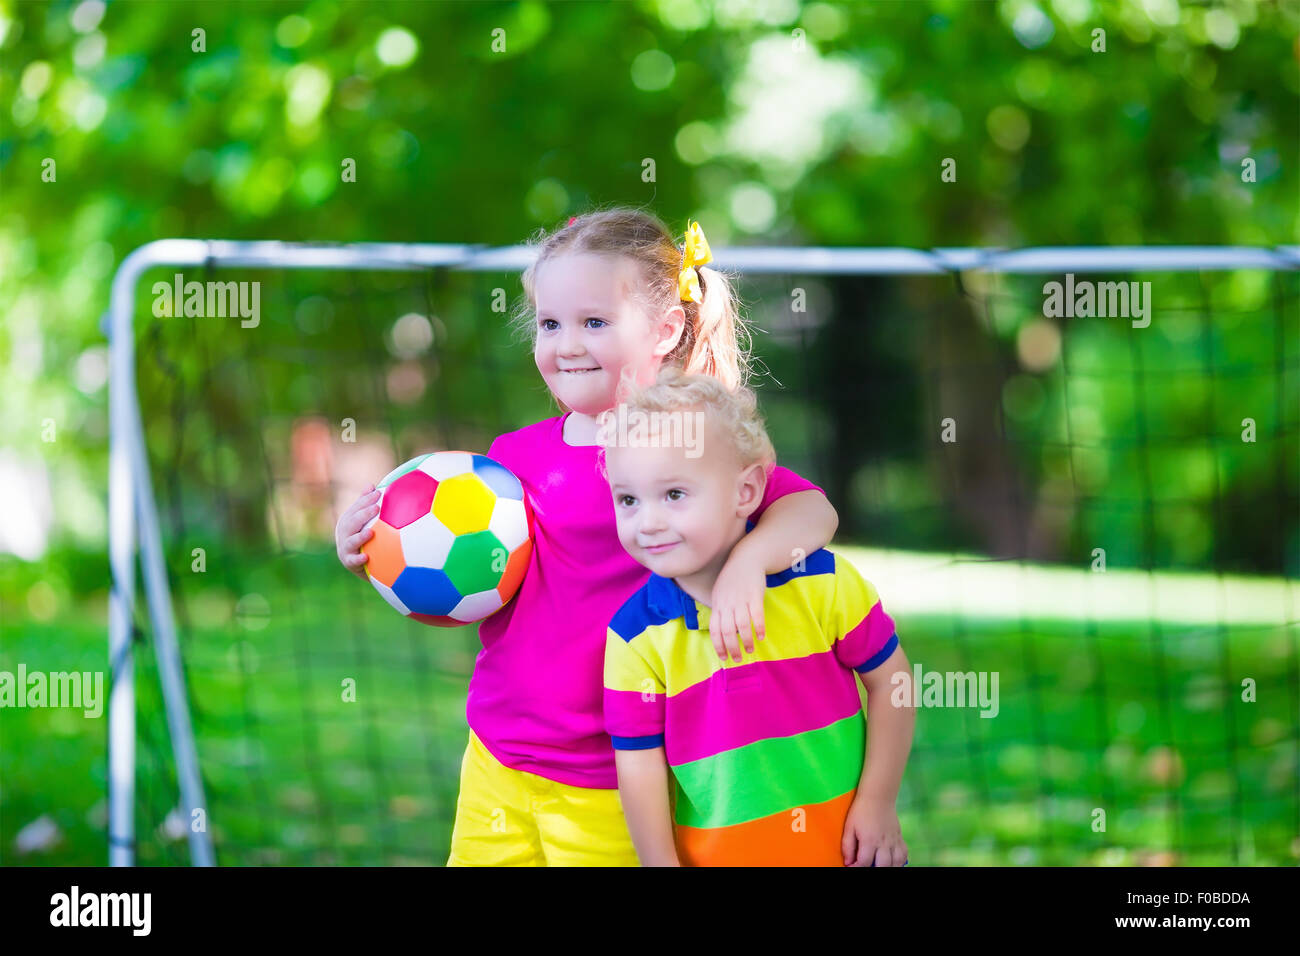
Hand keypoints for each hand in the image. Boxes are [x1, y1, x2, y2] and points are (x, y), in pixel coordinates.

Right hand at [335, 485, 380, 579]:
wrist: (357, 562)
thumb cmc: (362, 536)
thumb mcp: (363, 521)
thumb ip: (365, 505)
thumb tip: (371, 486)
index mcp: (348, 520)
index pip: (356, 507)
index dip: (366, 500)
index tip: (379, 493)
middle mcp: (344, 532)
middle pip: (353, 522)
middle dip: (364, 514)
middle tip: (377, 508)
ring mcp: (345, 547)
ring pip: (351, 541)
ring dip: (360, 537)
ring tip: (371, 532)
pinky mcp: (349, 561)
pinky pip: (353, 560)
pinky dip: (359, 559)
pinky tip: (367, 557)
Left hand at [708, 545, 766, 662]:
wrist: (746, 558)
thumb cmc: (733, 578)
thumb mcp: (720, 593)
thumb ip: (720, 610)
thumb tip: (721, 631)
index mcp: (717, 604)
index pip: (714, 629)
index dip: (718, 645)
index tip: (724, 658)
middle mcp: (727, 603)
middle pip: (726, 630)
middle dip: (732, 648)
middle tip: (738, 659)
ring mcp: (741, 599)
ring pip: (741, 625)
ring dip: (746, 640)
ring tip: (751, 650)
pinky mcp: (755, 595)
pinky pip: (756, 614)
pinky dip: (758, 627)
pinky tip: (761, 636)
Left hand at [841, 796, 907, 866]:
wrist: (878, 796)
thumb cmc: (861, 810)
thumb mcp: (849, 827)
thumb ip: (847, 846)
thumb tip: (848, 861)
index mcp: (869, 840)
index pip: (864, 862)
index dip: (856, 867)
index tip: (852, 866)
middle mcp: (883, 843)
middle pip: (882, 866)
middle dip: (874, 870)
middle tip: (867, 866)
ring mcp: (894, 840)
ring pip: (896, 862)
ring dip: (889, 867)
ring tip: (880, 865)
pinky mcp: (899, 836)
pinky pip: (904, 853)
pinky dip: (900, 860)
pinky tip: (893, 861)